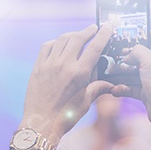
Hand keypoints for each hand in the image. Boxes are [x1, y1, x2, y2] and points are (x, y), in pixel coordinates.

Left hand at [21, 25, 117, 140]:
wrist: (41, 123)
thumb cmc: (65, 116)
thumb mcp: (86, 101)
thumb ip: (98, 88)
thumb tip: (112, 85)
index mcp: (79, 73)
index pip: (94, 47)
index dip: (103, 34)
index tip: (107, 27)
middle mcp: (64, 65)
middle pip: (77, 38)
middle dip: (88, 31)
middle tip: (94, 28)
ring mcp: (49, 64)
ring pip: (62, 40)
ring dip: (72, 34)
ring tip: (78, 34)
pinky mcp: (38, 67)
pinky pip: (46, 47)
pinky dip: (55, 42)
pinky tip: (59, 44)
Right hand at [113, 31, 150, 123]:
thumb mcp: (148, 60)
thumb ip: (136, 51)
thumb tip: (128, 55)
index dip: (143, 33)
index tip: (129, 34)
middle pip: (142, 54)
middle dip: (128, 56)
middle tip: (116, 55)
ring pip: (134, 71)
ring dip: (122, 73)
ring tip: (112, 73)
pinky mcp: (148, 91)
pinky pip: (132, 86)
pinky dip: (124, 87)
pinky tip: (115, 89)